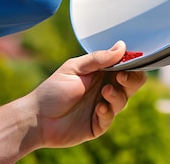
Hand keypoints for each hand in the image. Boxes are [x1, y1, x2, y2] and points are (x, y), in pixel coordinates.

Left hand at [0, 41, 146, 162]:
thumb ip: (99, 58)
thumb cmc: (53, 90)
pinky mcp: (98, 124)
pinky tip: (98, 108)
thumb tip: (122, 46)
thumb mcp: (75, 68)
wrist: (37, 118)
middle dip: (131, 80)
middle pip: (132, 83)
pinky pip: (110, 118)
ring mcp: (103, 106)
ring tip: (104, 92)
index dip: (132, 64)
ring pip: (123, 100)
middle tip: (120, 78)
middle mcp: (106, 87)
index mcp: (102, 72)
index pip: (127, 66)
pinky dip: (108, 112)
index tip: (129, 63)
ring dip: (117, 96)